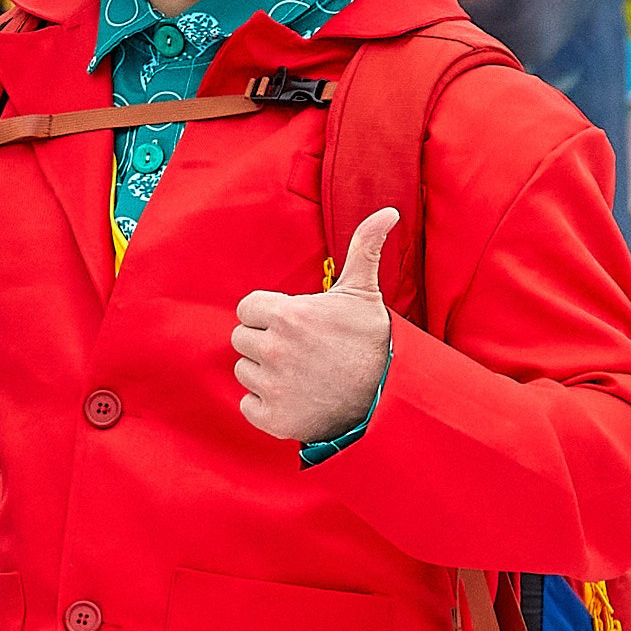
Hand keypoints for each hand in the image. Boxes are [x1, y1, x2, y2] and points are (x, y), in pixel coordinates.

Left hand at [232, 211, 394, 443]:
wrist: (388, 396)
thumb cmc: (372, 340)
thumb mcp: (364, 292)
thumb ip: (363, 248)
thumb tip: (388, 211)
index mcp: (288, 315)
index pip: (247, 309)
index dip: (267, 314)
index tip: (292, 323)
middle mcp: (274, 350)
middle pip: (242, 339)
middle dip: (265, 342)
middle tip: (298, 350)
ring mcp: (273, 386)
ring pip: (245, 371)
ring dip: (264, 372)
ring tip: (299, 373)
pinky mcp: (274, 419)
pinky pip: (247, 405)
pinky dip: (265, 405)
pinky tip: (294, 397)